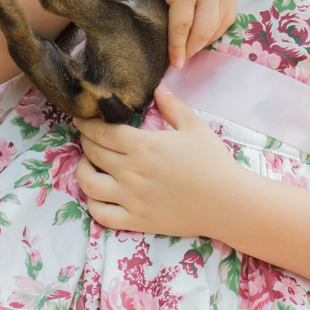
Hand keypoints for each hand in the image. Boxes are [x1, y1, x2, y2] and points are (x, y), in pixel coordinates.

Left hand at [72, 86, 241, 238]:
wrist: (228, 202)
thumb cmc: (213, 162)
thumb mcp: (194, 126)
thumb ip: (172, 105)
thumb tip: (157, 88)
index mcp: (143, 145)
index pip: (102, 131)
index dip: (87, 123)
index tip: (81, 118)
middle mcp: (131, 171)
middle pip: (93, 153)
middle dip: (85, 141)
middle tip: (86, 136)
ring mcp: (132, 198)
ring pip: (89, 184)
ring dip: (82, 171)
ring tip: (86, 164)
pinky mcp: (137, 221)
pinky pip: (101, 215)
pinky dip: (92, 204)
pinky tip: (97, 195)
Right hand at [130, 0, 239, 68]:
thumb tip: (200, 14)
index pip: (228, 13)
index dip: (213, 34)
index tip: (199, 45)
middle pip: (218, 25)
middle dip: (202, 45)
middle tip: (187, 57)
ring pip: (203, 30)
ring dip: (191, 50)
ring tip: (179, 60)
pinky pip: (182, 26)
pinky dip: (177, 45)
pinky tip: (172, 58)